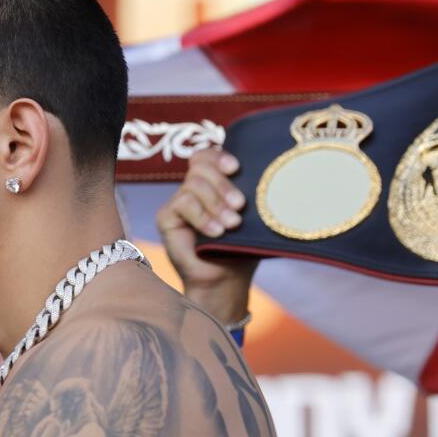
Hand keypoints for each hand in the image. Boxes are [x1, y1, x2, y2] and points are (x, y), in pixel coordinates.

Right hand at [155, 149, 257, 324]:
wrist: (224, 280)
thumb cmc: (240, 249)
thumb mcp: (250, 218)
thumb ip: (249, 195)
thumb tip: (271, 177)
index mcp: (212, 184)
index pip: (206, 156)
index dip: (218, 156)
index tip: (237, 168)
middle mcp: (192, 189)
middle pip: (200, 166)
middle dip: (223, 184)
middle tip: (240, 205)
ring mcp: (177, 202)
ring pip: (193, 184)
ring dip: (216, 204)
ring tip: (231, 224)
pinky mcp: (166, 217)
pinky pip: (183, 203)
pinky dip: (203, 216)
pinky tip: (216, 232)